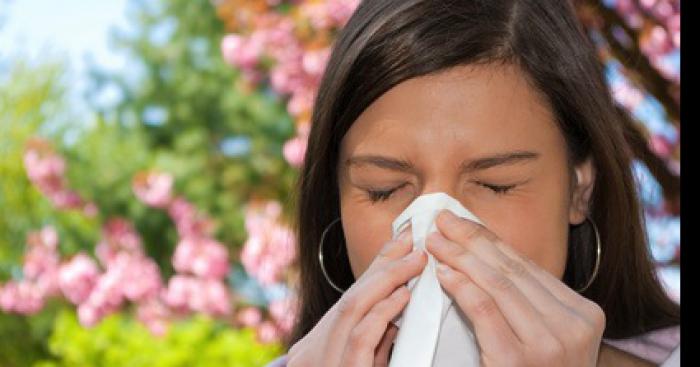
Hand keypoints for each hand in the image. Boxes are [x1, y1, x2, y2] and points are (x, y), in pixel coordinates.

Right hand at [287, 229, 426, 366]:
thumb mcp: (365, 364)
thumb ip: (377, 337)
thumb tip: (398, 297)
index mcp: (316, 347)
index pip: (348, 301)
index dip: (376, 269)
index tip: (401, 242)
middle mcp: (312, 352)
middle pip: (349, 299)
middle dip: (383, 267)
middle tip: (411, 243)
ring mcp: (324, 363)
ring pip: (351, 309)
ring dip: (386, 280)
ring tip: (413, 263)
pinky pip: (361, 338)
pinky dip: (382, 312)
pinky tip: (402, 296)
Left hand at [426, 209, 605, 366]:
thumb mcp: (547, 336)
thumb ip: (527, 303)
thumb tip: (484, 256)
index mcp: (583, 313)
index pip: (527, 266)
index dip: (489, 240)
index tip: (461, 222)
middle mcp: (573, 325)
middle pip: (511, 270)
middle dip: (471, 240)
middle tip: (441, 221)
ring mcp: (550, 344)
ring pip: (497, 283)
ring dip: (460, 257)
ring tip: (435, 242)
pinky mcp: (519, 361)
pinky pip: (485, 310)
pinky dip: (461, 287)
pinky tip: (442, 273)